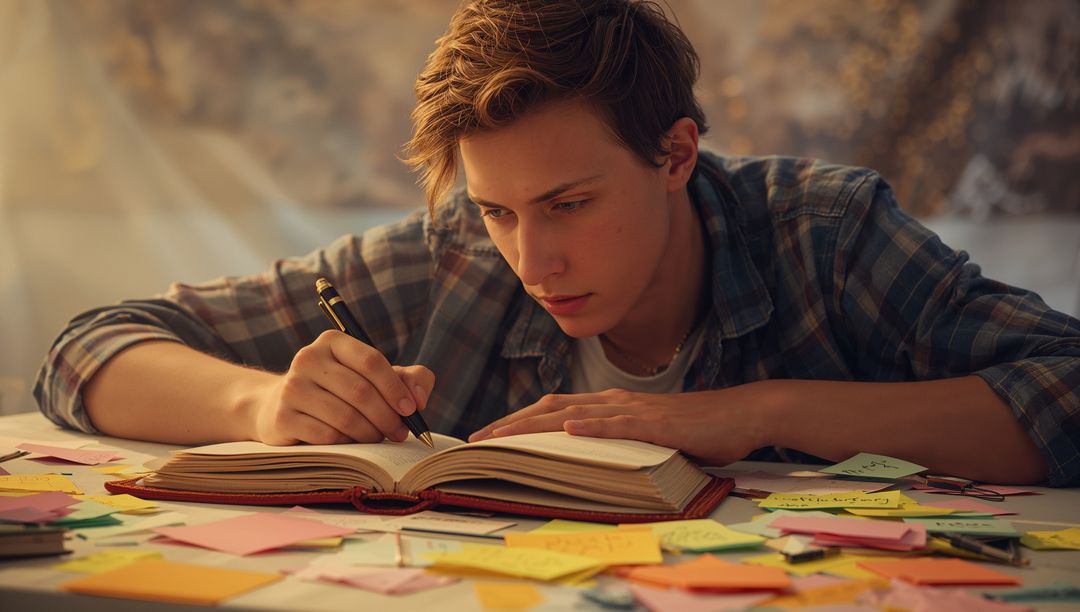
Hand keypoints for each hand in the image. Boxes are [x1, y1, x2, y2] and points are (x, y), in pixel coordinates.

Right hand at [250, 330, 433, 444]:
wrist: (282, 407)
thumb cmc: (340, 391)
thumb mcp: (375, 378)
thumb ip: (408, 379)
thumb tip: (420, 398)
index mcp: (333, 341)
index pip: (371, 361)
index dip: (396, 388)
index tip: (412, 409)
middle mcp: (308, 358)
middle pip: (360, 392)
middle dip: (387, 417)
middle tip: (400, 433)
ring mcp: (292, 388)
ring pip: (345, 417)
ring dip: (370, 434)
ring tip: (378, 438)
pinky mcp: (282, 418)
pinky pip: (328, 436)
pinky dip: (348, 444)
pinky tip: (353, 443)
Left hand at [469, 384, 779, 465]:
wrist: (740, 414)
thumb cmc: (696, 428)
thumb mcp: (647, 435)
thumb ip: (618, 440)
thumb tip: (586, 453)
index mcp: (610, 405)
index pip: (552, 410)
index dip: (517, 421)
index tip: (488, 436)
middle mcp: (614, 401)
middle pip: (550, 409)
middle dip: (510, 424)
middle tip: (477, 440)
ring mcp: (634, 410)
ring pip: (574, 413)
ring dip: (535, 425)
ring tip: (504, 436)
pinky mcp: (656, 423)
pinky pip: (618, 423)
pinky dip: (591, 425)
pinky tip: (568, 428)